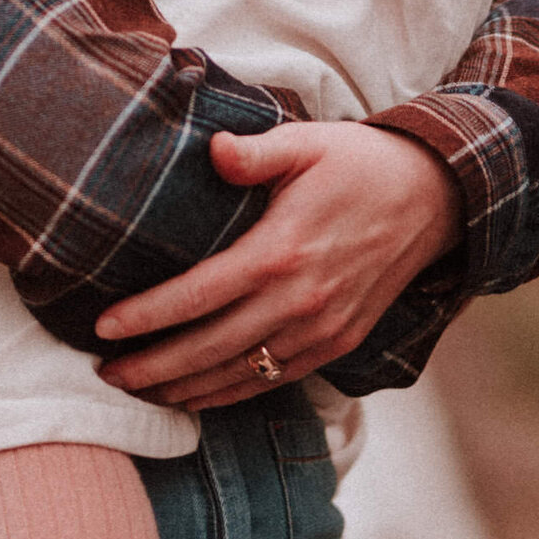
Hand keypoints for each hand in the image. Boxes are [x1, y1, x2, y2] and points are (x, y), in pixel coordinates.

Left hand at [93, 124, 459, 411]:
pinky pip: (274, 380)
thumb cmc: (359, 163)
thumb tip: (213, 151)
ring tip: (138, 390)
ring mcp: (321, 329)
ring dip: (185, 388)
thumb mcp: (307, 142)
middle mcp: (300, 301)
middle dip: (153, 367)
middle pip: (210, 348)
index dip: (147, 316)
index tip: (104, 326)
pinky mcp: (338, 344)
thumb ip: (254, 152)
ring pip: (240, 374)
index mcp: (281, 251)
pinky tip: (197, 396)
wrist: (435, 198)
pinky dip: (231, 394)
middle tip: (106, 374)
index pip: (198, 295)